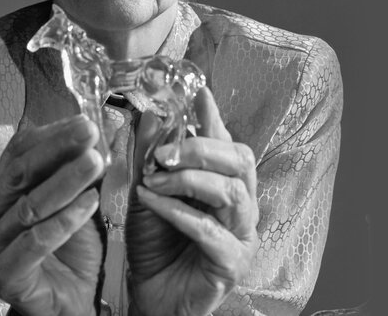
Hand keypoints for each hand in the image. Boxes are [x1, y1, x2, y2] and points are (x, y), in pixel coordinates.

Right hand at [0, 115, 105, 315]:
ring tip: (97, 162)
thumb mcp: (79, 200)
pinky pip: (35, 242)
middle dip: (58, 149)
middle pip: (21, 172)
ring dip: (66, 181)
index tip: (85, 121)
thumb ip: (82, 168)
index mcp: (0, 190)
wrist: (71, 302)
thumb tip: (103, 128)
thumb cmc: (73, 250)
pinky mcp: (2, 275)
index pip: (19, 151)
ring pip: (29, 206)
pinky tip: (91, 203)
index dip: (52, 134)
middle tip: (90, 132)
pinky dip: (65, 220)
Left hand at [126, 87, 259, 315]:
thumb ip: (149, 157)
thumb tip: (147, 115)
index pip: (226, 141)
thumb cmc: (152, 246)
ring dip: (189, 180)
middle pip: (241, 160)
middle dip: (202, 148)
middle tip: (165, 152)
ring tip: (154, 180)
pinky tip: (153, 203)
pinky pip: (210, 230)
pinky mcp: (231, 263)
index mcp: (223, 183)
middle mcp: (240, 205)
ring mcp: (241, 235)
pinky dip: (178, 212)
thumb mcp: (145, 193)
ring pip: (232, 191)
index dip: (214, 116)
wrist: (147, 296)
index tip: (198, 92)